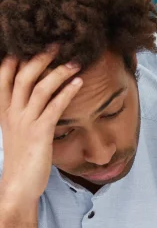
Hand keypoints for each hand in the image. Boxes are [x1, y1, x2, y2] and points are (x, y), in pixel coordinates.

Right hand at [0, 49, 81, 202]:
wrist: (18, 185)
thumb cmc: (24, 158)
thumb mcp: (20, 131)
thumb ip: (26, 113)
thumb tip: (41, 99)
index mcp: (4, 110)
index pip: (3, 75)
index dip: (16, 57)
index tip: (31, 42)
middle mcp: (12, 112)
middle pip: (22, 75)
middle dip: (40, 57)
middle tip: (58, 44)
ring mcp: (24, 121)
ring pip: (39, 88)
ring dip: (58, 72)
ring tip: (75, 61)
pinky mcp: (40, 132)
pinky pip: (54, 107)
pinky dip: (67, 92)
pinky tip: (78, 83)